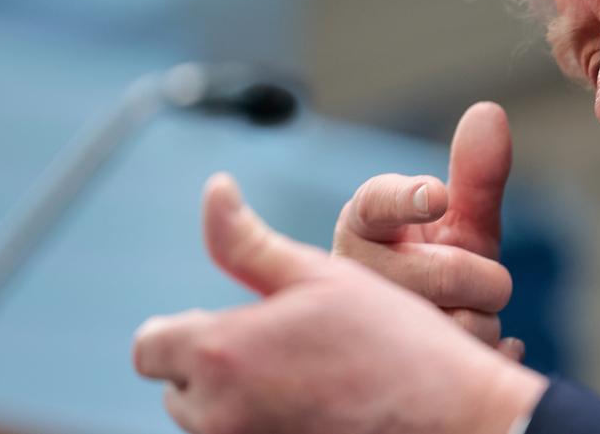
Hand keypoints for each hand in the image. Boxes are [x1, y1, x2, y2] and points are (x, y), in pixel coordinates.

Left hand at [133, 173, 547, 433]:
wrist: (449, 416)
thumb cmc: (392, 341)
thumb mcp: (321, 274)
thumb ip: (248, 240)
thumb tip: (214, 190)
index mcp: (220, 352)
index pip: (150, 346)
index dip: (183, 328)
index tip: (230, 322)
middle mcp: (217, 414)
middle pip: (177, 388)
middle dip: (213, 366)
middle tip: (280, 347)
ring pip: (209, 422)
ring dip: (236, 400)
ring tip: (304, 377)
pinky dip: (264, 424)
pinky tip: (315, 407)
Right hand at [331, 102, 521, 357]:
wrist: (409, 345)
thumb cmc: (429, 269)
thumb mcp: (456, 224)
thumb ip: (475, 176)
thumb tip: (488, 112)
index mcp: (362, 226)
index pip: (375, 204)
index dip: (406, 197)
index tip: (433, 193)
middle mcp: (353, 276)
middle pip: (445, 273)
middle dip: (482, 277)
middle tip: (474, 280)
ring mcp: (365, 333)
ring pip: (464, 326)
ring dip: (482, 321)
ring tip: (457, 318)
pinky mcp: (392, 378)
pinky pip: (472, 363)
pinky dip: (494, 352)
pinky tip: (477, 350)